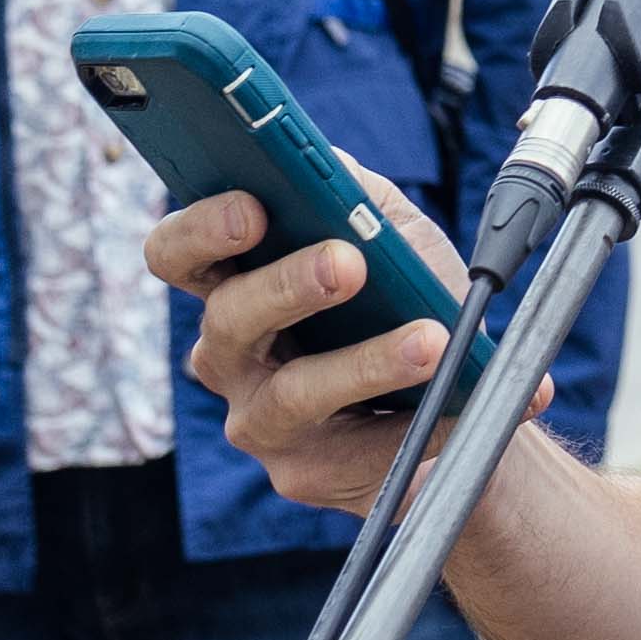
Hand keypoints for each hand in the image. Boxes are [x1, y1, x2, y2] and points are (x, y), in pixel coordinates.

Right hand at [150, 187, 465, 517]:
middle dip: (288, 286)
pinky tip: (463, 393)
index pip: (177, 255)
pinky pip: (362, 448)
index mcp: (233, 285)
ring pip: (293, 393)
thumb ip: (353, 196)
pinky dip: (425, 415)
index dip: (201, 231)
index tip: (251, 208)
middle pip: (227, 319)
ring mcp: (260, 420)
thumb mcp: (388, 235)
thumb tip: (327, 166)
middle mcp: (229, 355)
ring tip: (429, 339)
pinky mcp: (305, 473)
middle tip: (348, 264)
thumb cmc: (403, 300)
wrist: (451, 396)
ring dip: (367, 362)